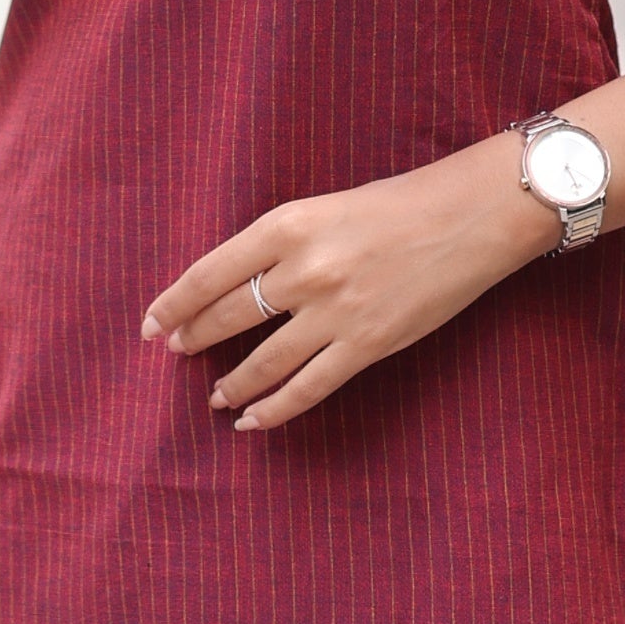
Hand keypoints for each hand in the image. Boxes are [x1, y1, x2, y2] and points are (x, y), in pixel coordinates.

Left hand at [142, 137, 551, 431]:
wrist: (471, 217)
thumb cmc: (401, 203)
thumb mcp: (326, 207)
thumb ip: (282, 244)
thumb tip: (238, 284)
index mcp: (287, 224)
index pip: (209, 273)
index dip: (174, 303)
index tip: (152, 322)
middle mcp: (303, 269)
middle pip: (228, 316)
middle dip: (195, 338)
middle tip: (176, 352)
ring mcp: (334, 312)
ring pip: (262, 360)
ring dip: (231, 382)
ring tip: (214, 394)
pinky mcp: (366, 345)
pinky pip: (307, 388)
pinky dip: (274, 409)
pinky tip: (251, 420)